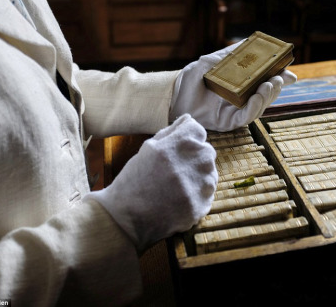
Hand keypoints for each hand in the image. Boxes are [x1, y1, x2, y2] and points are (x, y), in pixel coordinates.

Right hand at [84, 114, 217, 252]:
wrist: (125, 217)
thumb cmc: (134, 180)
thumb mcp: (148, 148)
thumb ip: (172, 131)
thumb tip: (188, 119)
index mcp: (181, 142)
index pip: (197, 130)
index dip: (186, 140)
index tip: (175, 152)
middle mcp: (196, 160)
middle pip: (206, 151)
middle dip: (193, 159)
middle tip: (172, 173)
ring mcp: (201, 184)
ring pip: (210, 174)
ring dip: (197, 179)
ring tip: (174, 189)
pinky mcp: (202, 205)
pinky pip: (207, 195)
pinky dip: (195, 198)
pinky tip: (177, 202)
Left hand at [170, 42, 296, 131]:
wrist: (173, 93)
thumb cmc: (192, 78)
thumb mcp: (213, 60)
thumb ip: (231, 54)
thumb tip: (250, 42)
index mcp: (242, 86)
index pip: (265, 82)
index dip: (280, 78)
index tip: (290, 72)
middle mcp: (242, 100)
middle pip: (266, 96)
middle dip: (277, 87)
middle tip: (280, 77)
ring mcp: (236, 112)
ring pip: (259, 107)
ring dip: (268, 96)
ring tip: (271, 84)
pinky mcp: (228, 122)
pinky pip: (245, 117)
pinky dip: (254, 107)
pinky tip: (258, 97)